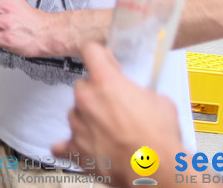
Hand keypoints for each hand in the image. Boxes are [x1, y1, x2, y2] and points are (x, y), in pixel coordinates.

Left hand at [51, 43, 183, 181]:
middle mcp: (86, 99)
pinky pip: (62, 146)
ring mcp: (77, 124)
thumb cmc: (160, 137)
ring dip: (87, 118)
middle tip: (114, 107)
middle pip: (82, 85)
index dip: (99, 55)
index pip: (90, 51)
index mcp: (106, 82)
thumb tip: (138, 97)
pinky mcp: (74, 149)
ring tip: (109, 132)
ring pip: (75, 113)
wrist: (154, 170)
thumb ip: (139, 92)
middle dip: (96, 93)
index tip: (104, 62)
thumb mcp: (159, 102)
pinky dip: (72, 146)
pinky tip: (85, 147)